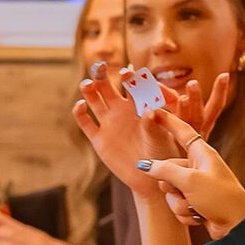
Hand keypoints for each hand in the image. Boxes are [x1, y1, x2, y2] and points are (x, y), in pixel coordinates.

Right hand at [73, 62, 228, 198]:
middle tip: (100, 67)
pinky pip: (86, 123)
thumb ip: (154, 123)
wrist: (153, 177)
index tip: (130, 71)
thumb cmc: (164, 153)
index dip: (130, 77)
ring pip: (94, 100)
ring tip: (88, 84)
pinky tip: (81, 105)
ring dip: (89, 90)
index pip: (132, 86)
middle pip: (107, 87)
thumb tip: (150, 108)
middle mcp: (121, 110)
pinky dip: (80, 113)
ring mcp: (109, 123)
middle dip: (103, 76)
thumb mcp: (161, 137)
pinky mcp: (99, 138)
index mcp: (139, 105)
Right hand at [139, 109, 244, 238]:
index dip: (168, 121)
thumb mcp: (190, 181)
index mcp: (202, 154)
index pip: (182, 132)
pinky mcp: (195, 201)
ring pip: (171, 190)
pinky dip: (185, 213)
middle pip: (168, 169)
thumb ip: (165, 171)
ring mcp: (197, 185)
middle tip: (184, 191)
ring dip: (179, 203)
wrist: (237, 226)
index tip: (152, 111)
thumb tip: (144, 165)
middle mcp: (199, 166)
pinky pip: (178, 204)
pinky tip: (200, 216)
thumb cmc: (219, 197)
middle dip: (171, 185)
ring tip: (196, 206)